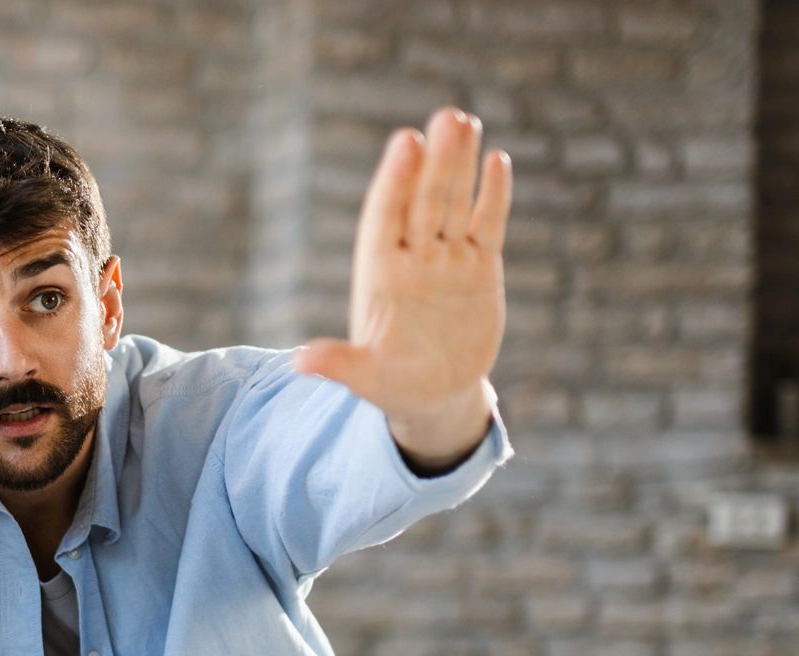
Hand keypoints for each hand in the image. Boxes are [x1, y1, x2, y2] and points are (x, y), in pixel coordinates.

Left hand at [293, 107, 510, 466]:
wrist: (436, 395)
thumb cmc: (393, 386)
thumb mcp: (366, 379)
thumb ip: (340, 365)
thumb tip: (300, 363)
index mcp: (381, 275)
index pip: (386, 218)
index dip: (396, 182)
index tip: (406, 142)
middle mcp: (413, 258)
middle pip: (424, 201)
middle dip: (434, 161)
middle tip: (445, 116)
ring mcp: (446, 260)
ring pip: (454, 203)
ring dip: (460, 164)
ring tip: (465, 119)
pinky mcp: (479, 268)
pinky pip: (486, 226)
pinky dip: (493, 196)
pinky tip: (497, 160)